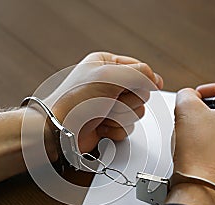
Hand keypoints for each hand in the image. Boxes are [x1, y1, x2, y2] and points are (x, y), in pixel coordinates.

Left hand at [45, 52, 162, 153]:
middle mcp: (109, 83)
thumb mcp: (109, 76)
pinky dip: (116, 129)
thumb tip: (155, 79)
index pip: (140, 68)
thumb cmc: (75, 101)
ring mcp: (109, 104)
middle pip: (141, 92)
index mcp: (107, 64)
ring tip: (101, 114)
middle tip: (109, 100)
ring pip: (137, 111)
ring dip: (120, 115)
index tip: (142, 85)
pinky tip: (101, 127)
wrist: (59, 131)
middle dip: (127, 100)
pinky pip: (127, 127)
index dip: (143, 79)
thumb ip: (139, 73)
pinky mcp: (108, 124)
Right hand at [167, 82, 214, 204]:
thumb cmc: (200, 154)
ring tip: (191, 134)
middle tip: (192, 113)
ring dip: (209, 127)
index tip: (198, 95)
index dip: (211, 88)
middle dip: (209, 109)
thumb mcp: (186, 110)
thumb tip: (188, 96)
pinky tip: (196, 150)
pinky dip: (212, 144)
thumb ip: (186, 94)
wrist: (203, 189)